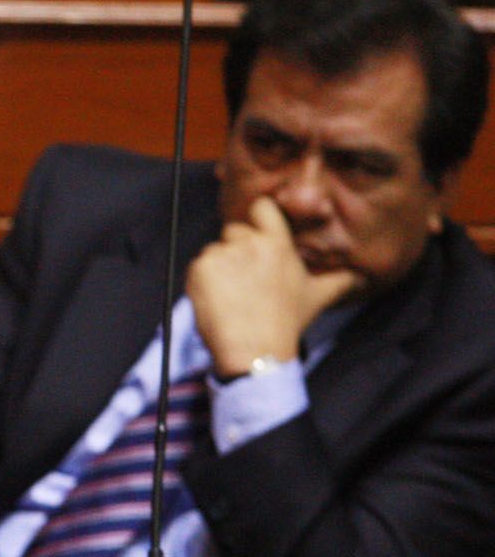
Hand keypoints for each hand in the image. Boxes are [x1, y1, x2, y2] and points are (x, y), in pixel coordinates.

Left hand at [187, 196, 361, 377]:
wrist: (255, 349)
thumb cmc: (286, 323)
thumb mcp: (318, 297)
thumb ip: (339, 281)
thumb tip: (360, 278)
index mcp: (278, 243)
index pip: (262, 208)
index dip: (257, 218)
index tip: (256, 234)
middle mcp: (250, 243)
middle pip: (234, 230)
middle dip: (236, 249)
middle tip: (243, 278)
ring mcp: (222, 254)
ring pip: (214, 249)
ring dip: (219, 266)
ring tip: (231, 294)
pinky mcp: (200, 268)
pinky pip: (197, 266)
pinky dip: (202, 280)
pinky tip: (216, 299)